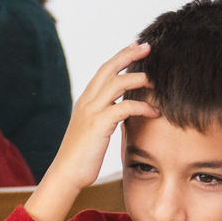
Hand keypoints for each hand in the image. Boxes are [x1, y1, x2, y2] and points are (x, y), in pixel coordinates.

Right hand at [25, 42, 155, 220]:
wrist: (66, 174)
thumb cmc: (82, 157)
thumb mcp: (93, 131)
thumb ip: (106, 116)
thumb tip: (122, 111)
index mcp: (85, 100)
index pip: (104, 70)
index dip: (120, 56)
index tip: (136, 46)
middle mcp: (87, 101)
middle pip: (109, 69)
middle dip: (129, 55)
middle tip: (148, 46)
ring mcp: (91, 112)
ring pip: (116, 83)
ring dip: (137, 78)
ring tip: (155, 80)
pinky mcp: (98, 125)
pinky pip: (123, 108)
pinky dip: (141, 106)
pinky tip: (154, 112)